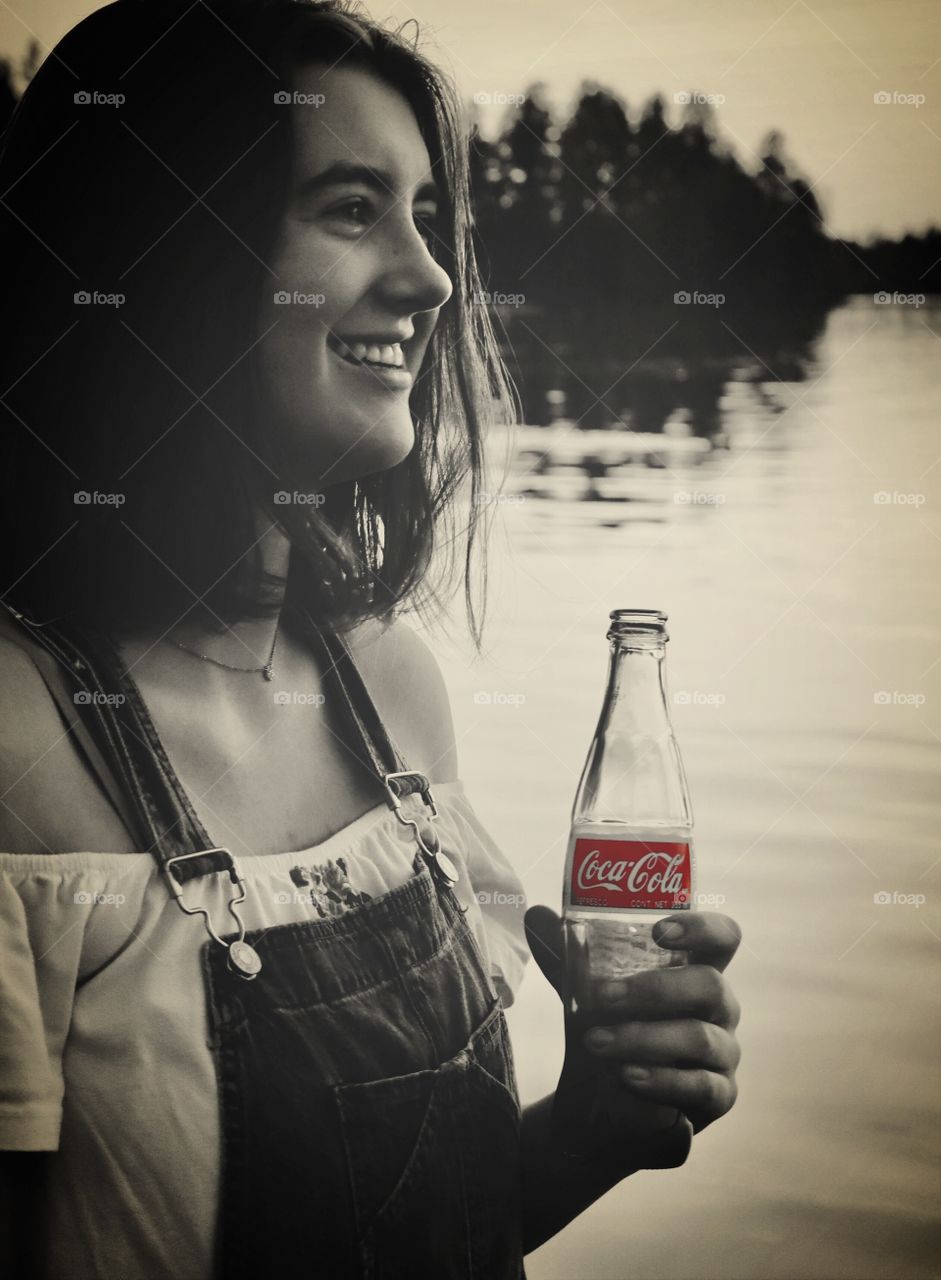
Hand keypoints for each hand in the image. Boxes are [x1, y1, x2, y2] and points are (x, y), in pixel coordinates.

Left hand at [524, 908, 741, 1136]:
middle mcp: (719, 1007)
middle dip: (655, 989)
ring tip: (597, 1042)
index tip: (658, 930)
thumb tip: (537, 914)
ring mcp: (724, 1052)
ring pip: (701, 1038)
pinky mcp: (719, 1096)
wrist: (601, 1104)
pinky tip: (627, 1076)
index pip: (722, 937)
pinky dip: (662, 1080)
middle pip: (710, 986)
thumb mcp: (586, 993)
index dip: (700, 928)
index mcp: (695, 969)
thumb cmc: (609, 1029)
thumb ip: (567, 955)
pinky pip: (702, 1087)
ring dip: (644, 1038)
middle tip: (604, 996)